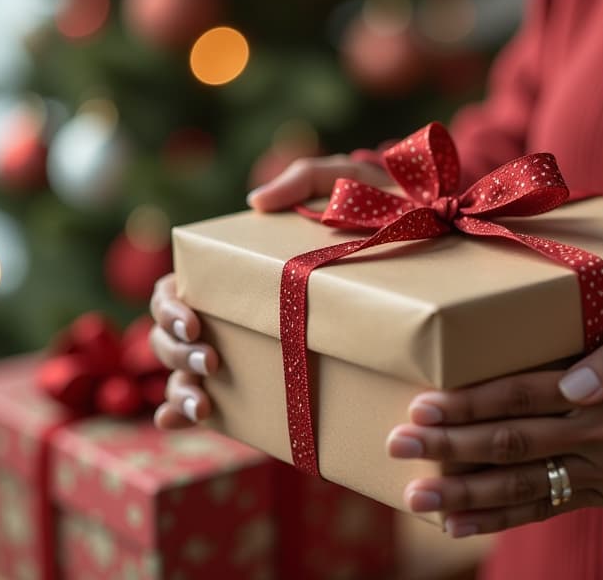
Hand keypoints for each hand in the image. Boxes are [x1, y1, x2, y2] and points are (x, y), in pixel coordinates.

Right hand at [152, 154, 388, 428]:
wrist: (431, 242)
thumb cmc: (382, 209)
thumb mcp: (346, 182)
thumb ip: (306, 179)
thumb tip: (255, 200)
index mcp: (235, 270)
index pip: (176, 290)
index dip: (171, 309)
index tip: (196, 323)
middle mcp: (232, 311)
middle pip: (171, 337)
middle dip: (178, 354)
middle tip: (212, 362)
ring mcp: (250, 347)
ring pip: (187, 374)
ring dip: (183, 389)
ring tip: (204, 405)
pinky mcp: (278, 377)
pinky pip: (225, 403)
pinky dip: (188, 413)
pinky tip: (186, 422)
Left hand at [387, 312, 602, 536]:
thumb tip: (573, 380)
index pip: (525, 399)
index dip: (473, 403)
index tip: (425, 403)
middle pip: (512, 447)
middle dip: (450, 447)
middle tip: (398, 444)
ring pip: (522, 487)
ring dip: (465, 493)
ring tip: (415, 497)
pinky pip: (546, 508)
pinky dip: (501, 518)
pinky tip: (460, 524)